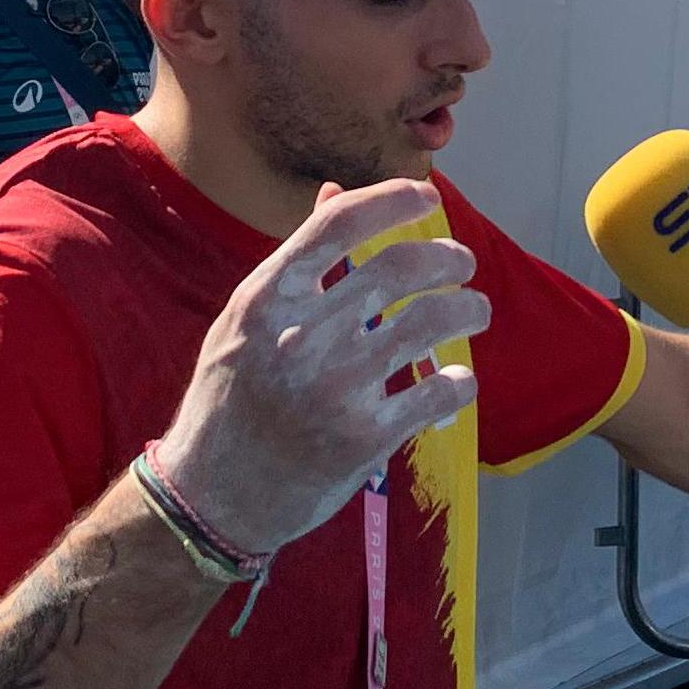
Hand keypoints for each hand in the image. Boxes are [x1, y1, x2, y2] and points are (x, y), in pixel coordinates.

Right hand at [148, 179, 484, 556]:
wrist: (213, 495)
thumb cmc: (230, 400)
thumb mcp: (246, 322)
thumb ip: (297, 262)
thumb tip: (334, 193)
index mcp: (267, 298)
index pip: (339, 225)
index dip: (393, 200)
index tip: (428, 198)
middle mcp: (301, 335)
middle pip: (400, 268)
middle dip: (447, 258)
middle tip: (462, 265)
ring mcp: (335, 387)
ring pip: (431, 323)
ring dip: (468, 309)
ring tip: (475, 310)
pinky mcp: (364, 437)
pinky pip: (437, 393)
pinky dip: (460, 383)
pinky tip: (459, 381)